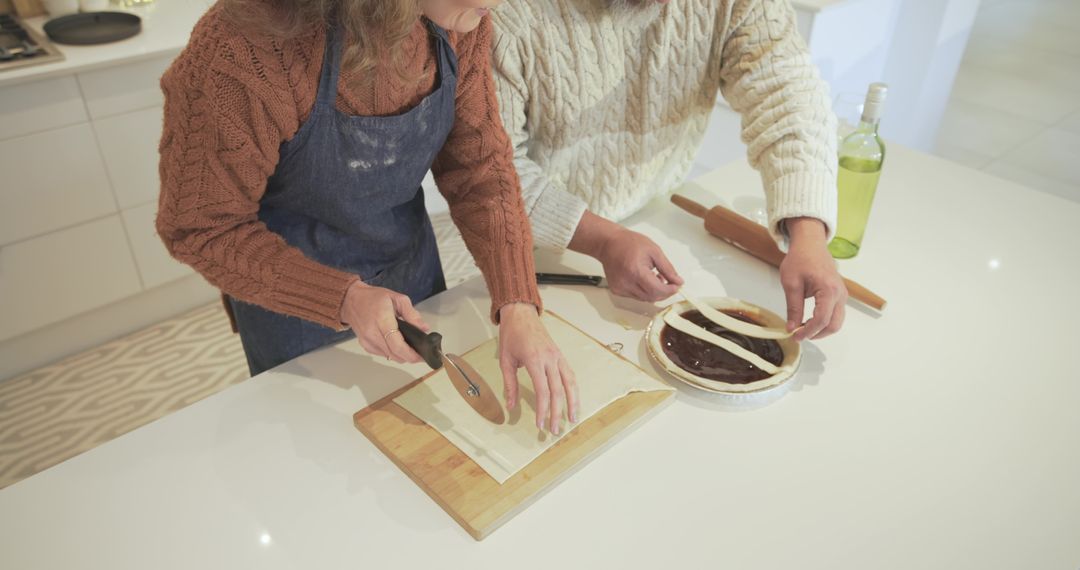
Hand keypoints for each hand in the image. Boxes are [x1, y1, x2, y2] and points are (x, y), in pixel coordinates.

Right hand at [340, 280, 430, 362]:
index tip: (421, 356)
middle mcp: (372, 333)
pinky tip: (397, 346)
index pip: (396, 344)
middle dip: (410, 357)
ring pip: (389, 356)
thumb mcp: (397, 299)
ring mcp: (367, 341)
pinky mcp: (365, 345)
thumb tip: (424, 328)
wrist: (351, 300)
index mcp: (382, 319)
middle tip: (421, 355)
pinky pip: (382, 354)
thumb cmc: (374, 298)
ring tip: (412, 350)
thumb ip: (412, 314)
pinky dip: (392, 353)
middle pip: (394, 354)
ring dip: (401, 356)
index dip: (410, 353)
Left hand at [497, 303, 578, 434]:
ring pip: (570, 382)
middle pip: (558, 391)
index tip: (540, 424)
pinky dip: (573, 389)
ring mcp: (557, 356)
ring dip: (573, 402)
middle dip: (558, 412)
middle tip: (555, 430)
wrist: (521, 313)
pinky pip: (570, 374)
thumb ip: (510, 384)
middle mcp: (550, 359)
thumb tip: (511, 406)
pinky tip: (573, 400)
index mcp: (535, 360)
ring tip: (572, 419)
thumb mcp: (505, 360)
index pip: (543, 391)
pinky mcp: (560, 355)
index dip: (543, 410)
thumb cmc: (511, 335)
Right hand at [569, 211, 682, 301]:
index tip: (677, 286)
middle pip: (651, 297)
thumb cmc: (630, 243)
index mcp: (635, 271)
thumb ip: (667, 268)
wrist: (609, 243)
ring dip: (654, 292)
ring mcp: (620, 288)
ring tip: (655, 277)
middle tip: (670, 283)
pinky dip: (644, 291)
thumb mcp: (654, 251)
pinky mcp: (616, 290)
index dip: (670, 290)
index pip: (657, 290)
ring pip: (644, 298)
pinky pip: (636, 296)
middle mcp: (625, 282)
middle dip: (664, 292)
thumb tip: (678, 281)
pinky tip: (644, 279)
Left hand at [779, 217, 847, 340]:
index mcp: (828, 290)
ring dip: (821, 329)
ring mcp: (842, 294)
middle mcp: (840, 294)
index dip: (808, 332)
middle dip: (817, 334)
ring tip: (802, 328)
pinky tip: (809, 320)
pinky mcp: (840, 294)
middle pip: (834, 325)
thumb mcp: (791, 284)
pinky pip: (836, 314)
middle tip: (799, 335)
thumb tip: (792, 327)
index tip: (795, 336)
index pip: (821, 320)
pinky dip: (825, 321)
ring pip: (837, 321)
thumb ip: (793, 308)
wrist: (810, 244)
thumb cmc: (800, 259)